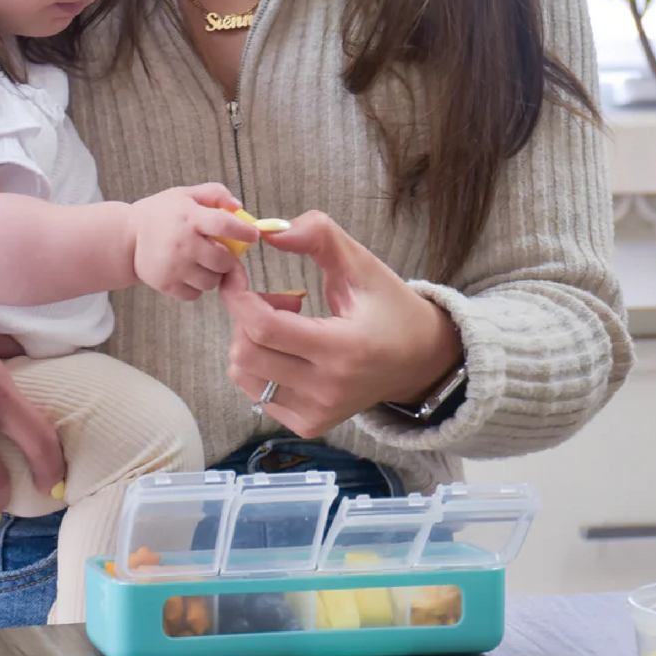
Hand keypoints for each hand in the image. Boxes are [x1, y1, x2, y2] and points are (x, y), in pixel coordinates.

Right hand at [129, 183, 256, 300]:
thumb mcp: (185, 194)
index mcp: (189, 217)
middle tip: (220, 254)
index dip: (244, 231)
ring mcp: (174, 267)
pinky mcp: (165, 284)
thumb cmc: (161, 214)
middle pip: (223, 261)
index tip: (252, 235)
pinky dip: (195, 287)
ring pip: (211, 282)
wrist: (126, 236)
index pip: (225, 225)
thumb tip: (238, 207)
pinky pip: (195, 294)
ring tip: (201, 263)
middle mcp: (182, 243)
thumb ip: (214, 193)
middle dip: (227, 259)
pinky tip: (188, 274)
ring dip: (212, 275)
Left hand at [220, 211, 463, 437]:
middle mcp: (328, 390)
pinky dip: (258, 365)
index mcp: (343, 349)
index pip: (264, 327)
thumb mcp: (361, 264)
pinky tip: (287, 349)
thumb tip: (270, 231)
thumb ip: (319, 236)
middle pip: (246, 352)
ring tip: (283, 323)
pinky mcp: (309, 425)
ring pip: (244, 375)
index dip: (237, 295)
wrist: (420, 362)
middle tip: (275, 297)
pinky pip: (256, 393)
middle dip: (245, 315)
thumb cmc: (390, 308)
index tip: (235, 272)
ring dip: (249, 340)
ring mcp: (317, 413)